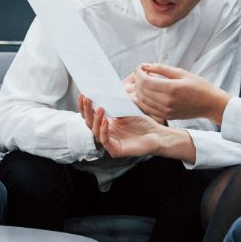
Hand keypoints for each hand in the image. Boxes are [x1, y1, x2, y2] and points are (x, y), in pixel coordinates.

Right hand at [78, 95, 195, 161]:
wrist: (156, 135)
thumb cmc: (143, 124)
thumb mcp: (126, 110)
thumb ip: (113, 104)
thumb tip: (101, 91)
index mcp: (106, 124)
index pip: (90, 115)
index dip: (85, 106)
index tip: (83, 94)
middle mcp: (105, 134)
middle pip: (89, 123)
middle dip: (87, 110)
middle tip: (87, 98)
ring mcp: (109, 143)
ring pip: (95, 131)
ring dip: (95, 119)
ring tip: (100, 107)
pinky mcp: (115, 150)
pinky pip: (105, 140)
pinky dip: (104, 130)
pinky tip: (106, 121)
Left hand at [130, 63, 231, 122]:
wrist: (210, 104)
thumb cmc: (199, 86)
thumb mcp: (182, 73)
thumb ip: (162, 69)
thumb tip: (145, 65)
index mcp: (171, 88)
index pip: (145, 81)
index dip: (139, 73)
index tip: (140, 68)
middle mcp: (167, 101)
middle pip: (141, 91)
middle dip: (137, 81)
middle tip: (141, 74)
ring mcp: (166, 110)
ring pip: (142, 101)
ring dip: (138, 91)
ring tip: (143, 83)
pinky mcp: (166, 116)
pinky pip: (148, 109)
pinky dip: (142, 101)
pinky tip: (145, 94)